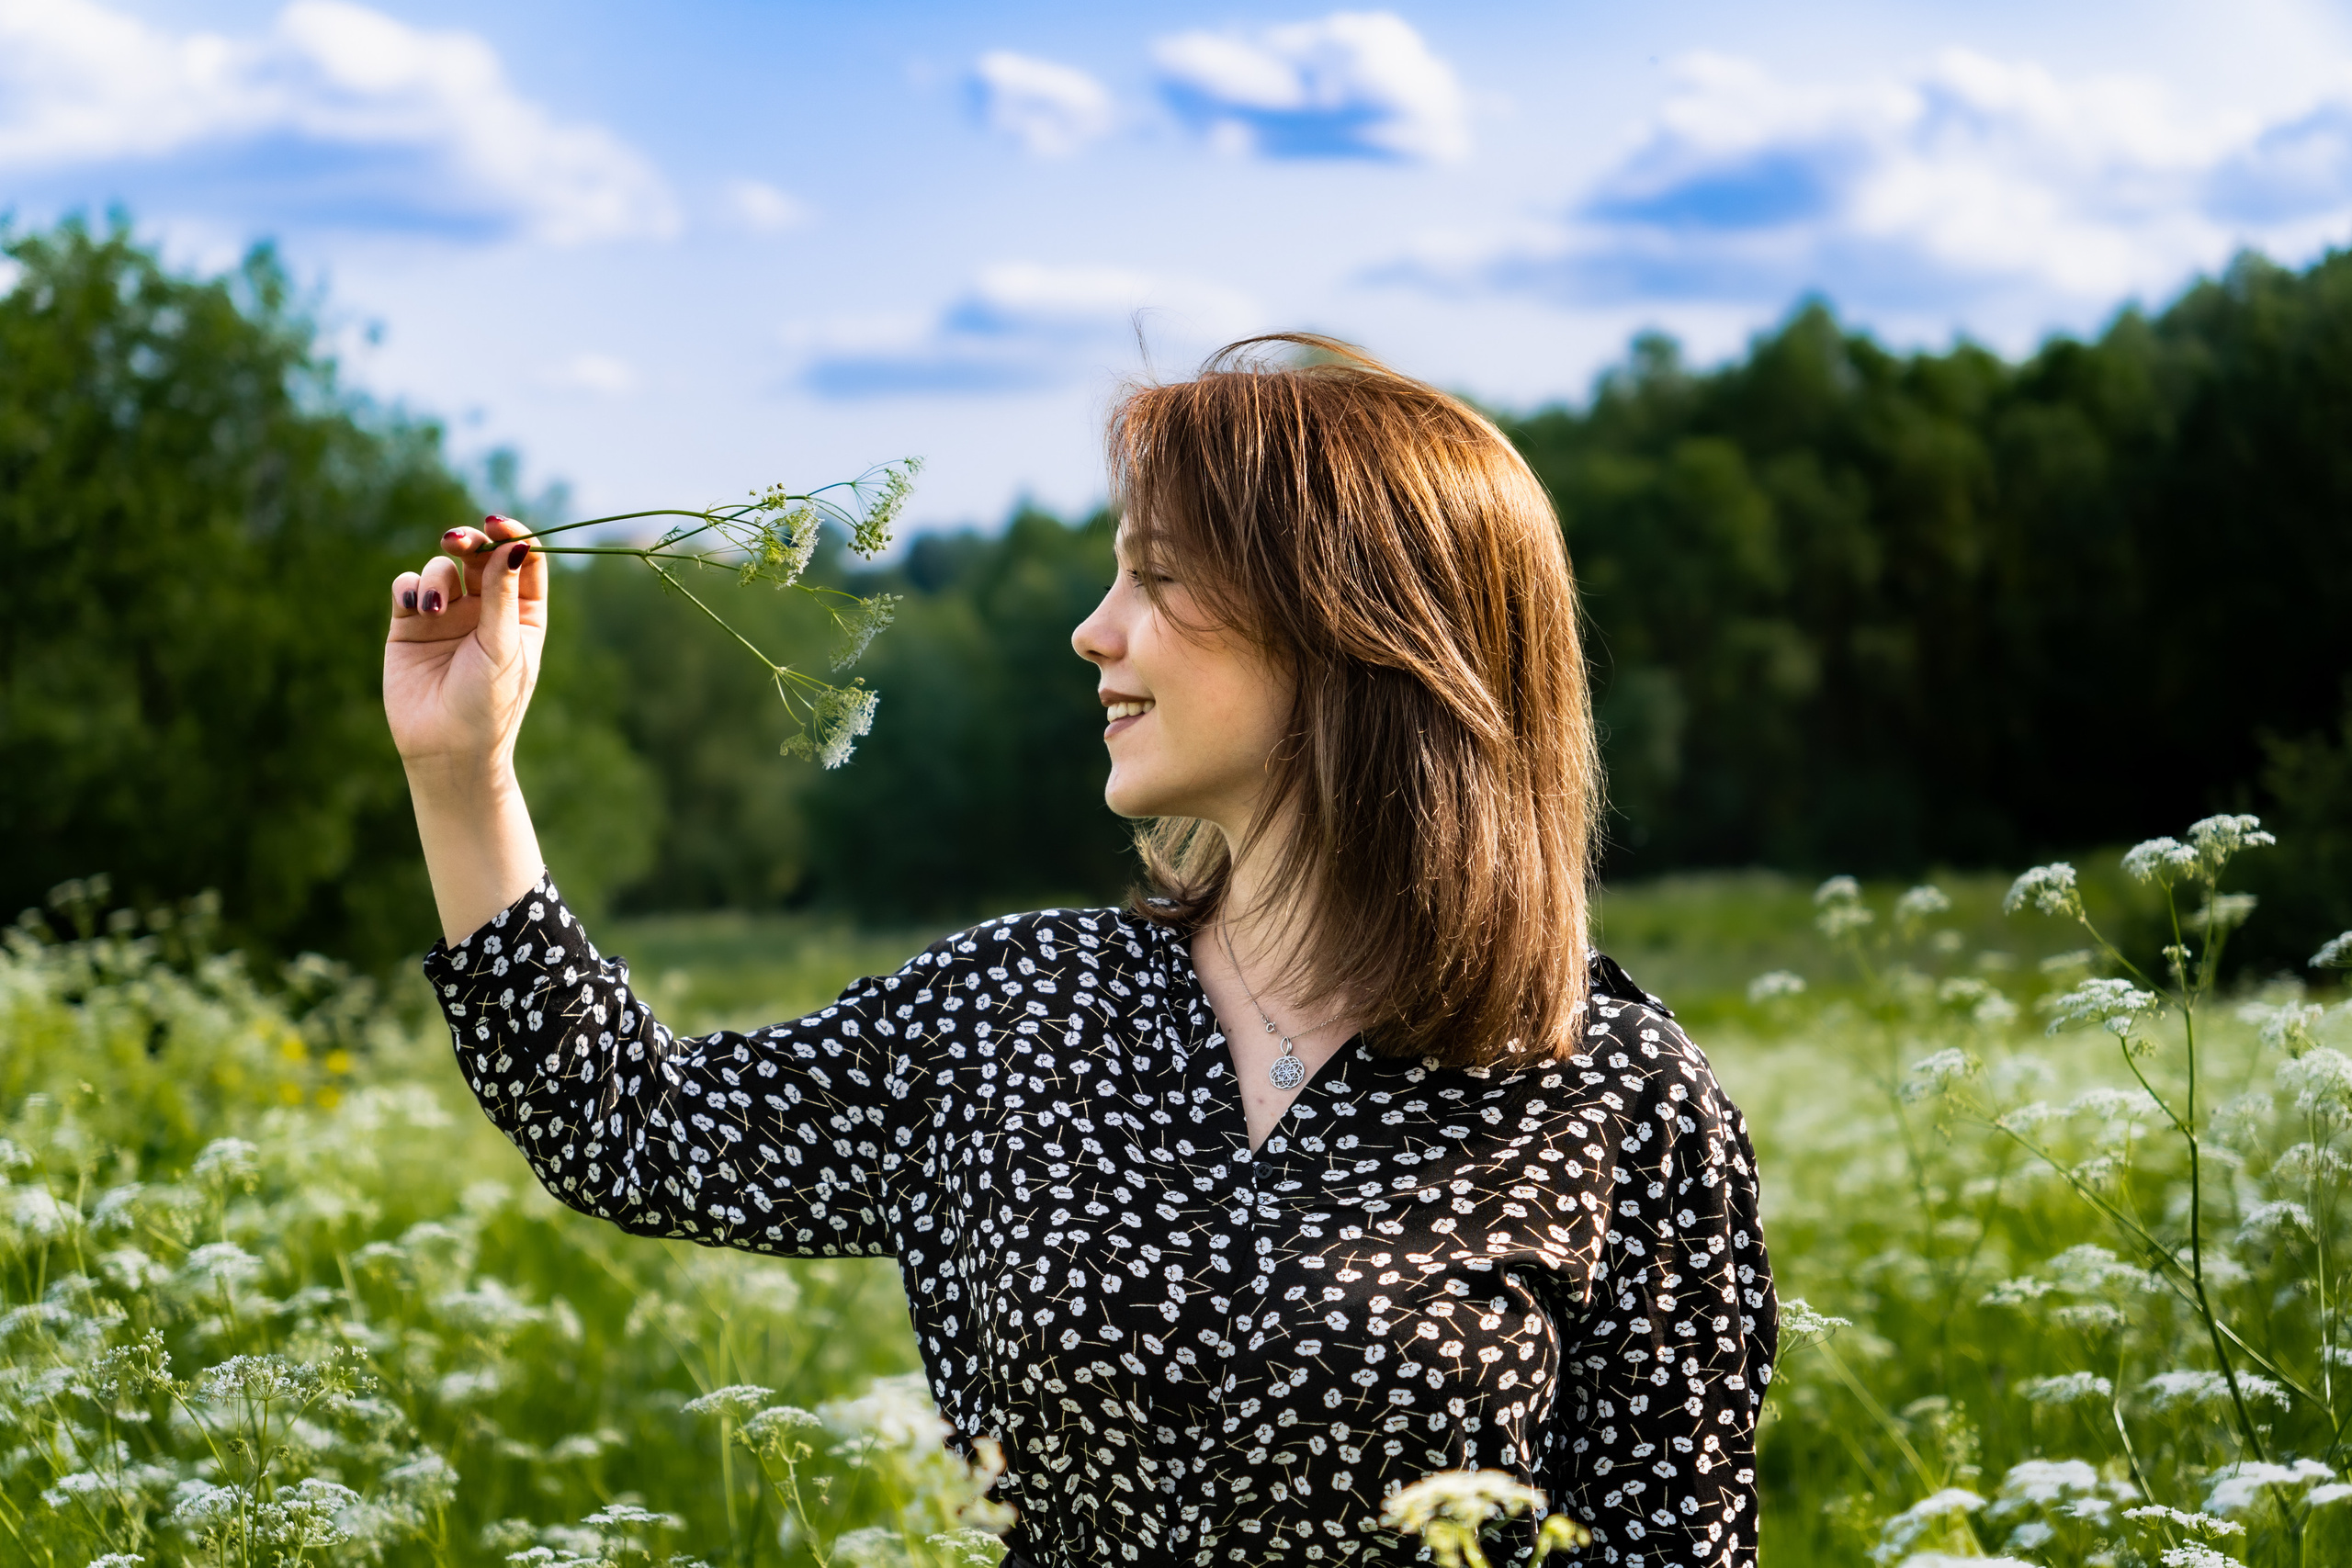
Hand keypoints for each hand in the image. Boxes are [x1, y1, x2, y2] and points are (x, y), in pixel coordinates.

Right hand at [385, 514, 547, 782]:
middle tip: (456, 539)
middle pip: (479, 554)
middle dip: (468, 540)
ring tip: (433, 608)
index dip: (512, 535)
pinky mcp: (409, 625)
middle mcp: (486, 609)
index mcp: (522, 613)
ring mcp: (446, 615)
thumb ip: (504, 595)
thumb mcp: (503, 647)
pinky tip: (414, 608)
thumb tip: (515, 544)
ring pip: (441, 568)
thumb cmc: (488, 705)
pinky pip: (407, 586)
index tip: (496, 524)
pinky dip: (409, 588)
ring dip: (436, 577)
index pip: (524, 559)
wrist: (446, 750)